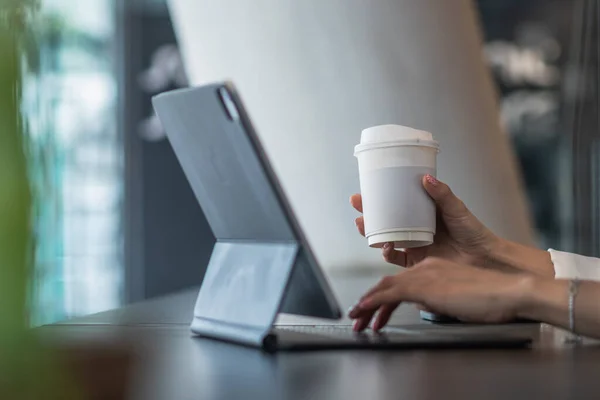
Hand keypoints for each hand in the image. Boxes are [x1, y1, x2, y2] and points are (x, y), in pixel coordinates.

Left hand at [348, 257, 529, 330]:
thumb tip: (426, 306)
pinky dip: (373, 301)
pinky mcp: (424, 284)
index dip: (383, 297)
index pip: (400, 282)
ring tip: (356, 319)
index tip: (374, 312)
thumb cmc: (491, 299)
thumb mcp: (457, 299)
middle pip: (388, 284)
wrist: (508, 292)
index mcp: (433, 267)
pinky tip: (364, 310)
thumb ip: (438, 298)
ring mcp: (424, 274)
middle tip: (357, 317)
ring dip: (367, 304)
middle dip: (369, 301)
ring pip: (384, 287)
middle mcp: (425, 267)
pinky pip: (389, 293)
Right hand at [351, 175, 496, 268]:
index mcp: (422, 214)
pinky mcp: (416, 263)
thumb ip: (442, 194)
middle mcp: (414, 229)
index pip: (394, 203)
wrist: (485, 259)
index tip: (364, 191)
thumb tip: (426, 178)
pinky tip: (385, 247)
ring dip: (371, 233)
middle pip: (384, 221)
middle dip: (367, 215)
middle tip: (357, 206)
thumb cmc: (474, 232)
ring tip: (363, 225)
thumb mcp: (457, 208)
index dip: (377, 198)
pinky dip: (388, 253)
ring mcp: (414, 246)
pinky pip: (396, 259)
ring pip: (385, 239)